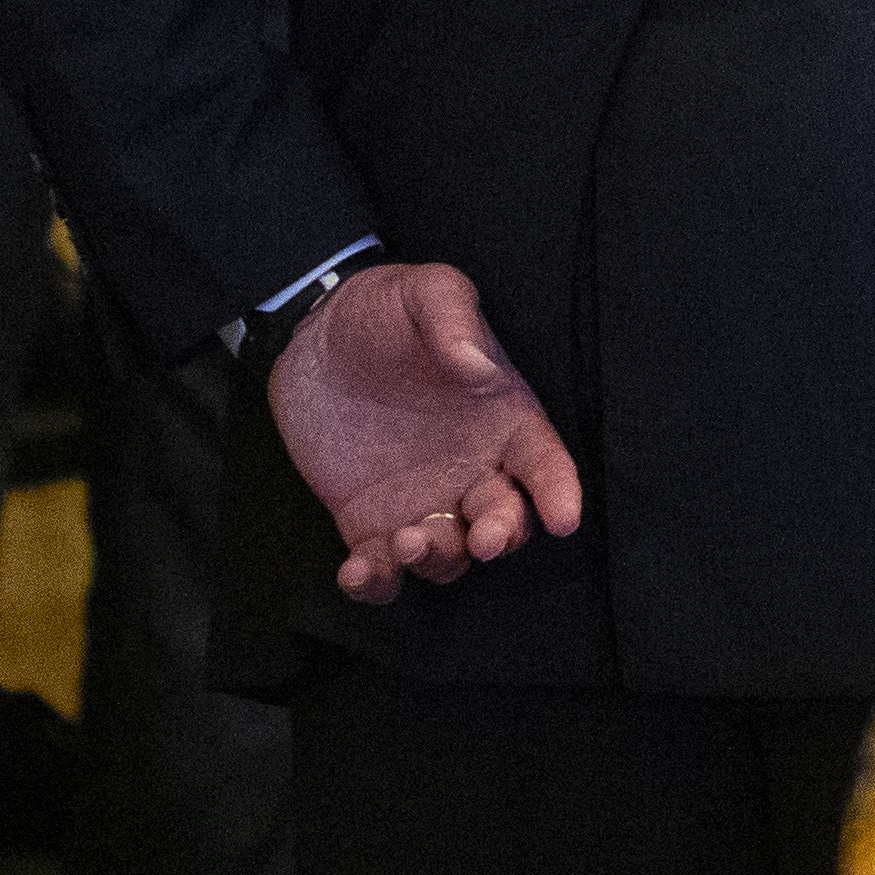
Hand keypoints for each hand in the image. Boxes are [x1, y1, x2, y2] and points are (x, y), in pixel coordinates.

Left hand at [264, 261, 586, 606]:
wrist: (311, 335)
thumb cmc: (384, 308)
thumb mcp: (424, 291)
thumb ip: (452, 319)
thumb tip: (476, 366)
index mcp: (501, 417)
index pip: (544, 462)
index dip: (558, 491)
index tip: (563, 517)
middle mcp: (471, 468)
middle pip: (505, 520)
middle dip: (500, 536)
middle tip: (481, 538)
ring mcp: (422, 501)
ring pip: (449, 554)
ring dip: (437, 559)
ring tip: (406, 540)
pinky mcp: (368, 524)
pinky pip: (382, 570)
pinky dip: (376, 584)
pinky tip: (357, 572)